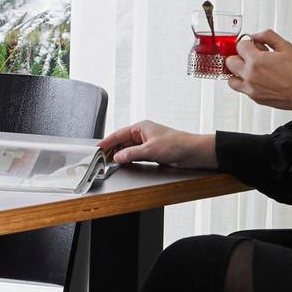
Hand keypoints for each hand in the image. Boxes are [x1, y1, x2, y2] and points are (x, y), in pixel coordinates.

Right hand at [99, 119, 216, 169]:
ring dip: (121, 156)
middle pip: (122, 142)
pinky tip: (124, 164)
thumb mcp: (150, 150)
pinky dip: (129, 159)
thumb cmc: (176, 144)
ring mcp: (148, 144)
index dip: (107, 141)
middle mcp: (144, 134)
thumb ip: (131, 154)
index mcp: (141, 127)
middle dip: (112, 150)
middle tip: (101, 158)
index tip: (97, 148)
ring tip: (110, 162)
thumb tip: (117, 157)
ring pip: (129, 150)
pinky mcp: (153, 153)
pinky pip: (136, 155)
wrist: (193, 153)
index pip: (119, 134)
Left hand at [223, 29, 291, 112]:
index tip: (254, 45)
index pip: (239, 46)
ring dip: (237, 72)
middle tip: (250, 56)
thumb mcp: (286, 46)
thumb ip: (268, 36)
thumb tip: (256, 36)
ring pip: (231, 79)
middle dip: (239, 56)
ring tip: (249, 69)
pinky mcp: (255, 98)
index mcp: (256, 61)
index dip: (248, 43)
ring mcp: (251, 88)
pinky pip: (242, 89)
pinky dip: (245, 83)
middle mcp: (250, 75)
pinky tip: (258, 79)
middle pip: (230, 62)